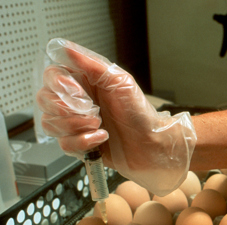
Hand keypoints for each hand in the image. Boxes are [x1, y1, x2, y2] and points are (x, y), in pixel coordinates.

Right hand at [36, 38, 196, 195]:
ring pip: (50, 123)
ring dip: (76, 126)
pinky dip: (83, 142)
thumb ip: (91, 64)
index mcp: (84, 82)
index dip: (59, 84)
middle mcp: (76, 102)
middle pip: (44, 100)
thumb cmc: (140, 113)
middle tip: (93, 111)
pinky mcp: (79, 144)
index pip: (51, 76)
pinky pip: (64, 144)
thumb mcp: (120, 81)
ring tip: (99, 125)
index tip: (77, 92)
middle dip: (67, 109)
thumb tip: (66, 48)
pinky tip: (101, 138)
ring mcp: (76, 124)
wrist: (152, 144)